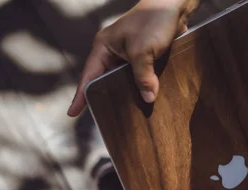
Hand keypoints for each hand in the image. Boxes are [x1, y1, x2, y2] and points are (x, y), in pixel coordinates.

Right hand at [67, 0, 198, 116]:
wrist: (175, 5)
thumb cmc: (153, 20)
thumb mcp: (144, 50)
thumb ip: (143, 76)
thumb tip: (147, 98)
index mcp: (104, 47)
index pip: (89, 75)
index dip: (81, 95)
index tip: (73, 113)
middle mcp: (113, 52)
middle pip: (105, 80)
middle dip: (105, 98)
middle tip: (102, 120)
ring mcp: (128, 55)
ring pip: (123, 80)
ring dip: (127, 94)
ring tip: (125, 116)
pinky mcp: (144, 57)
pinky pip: (138, 77)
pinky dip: (141, 87)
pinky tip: (145, 101)